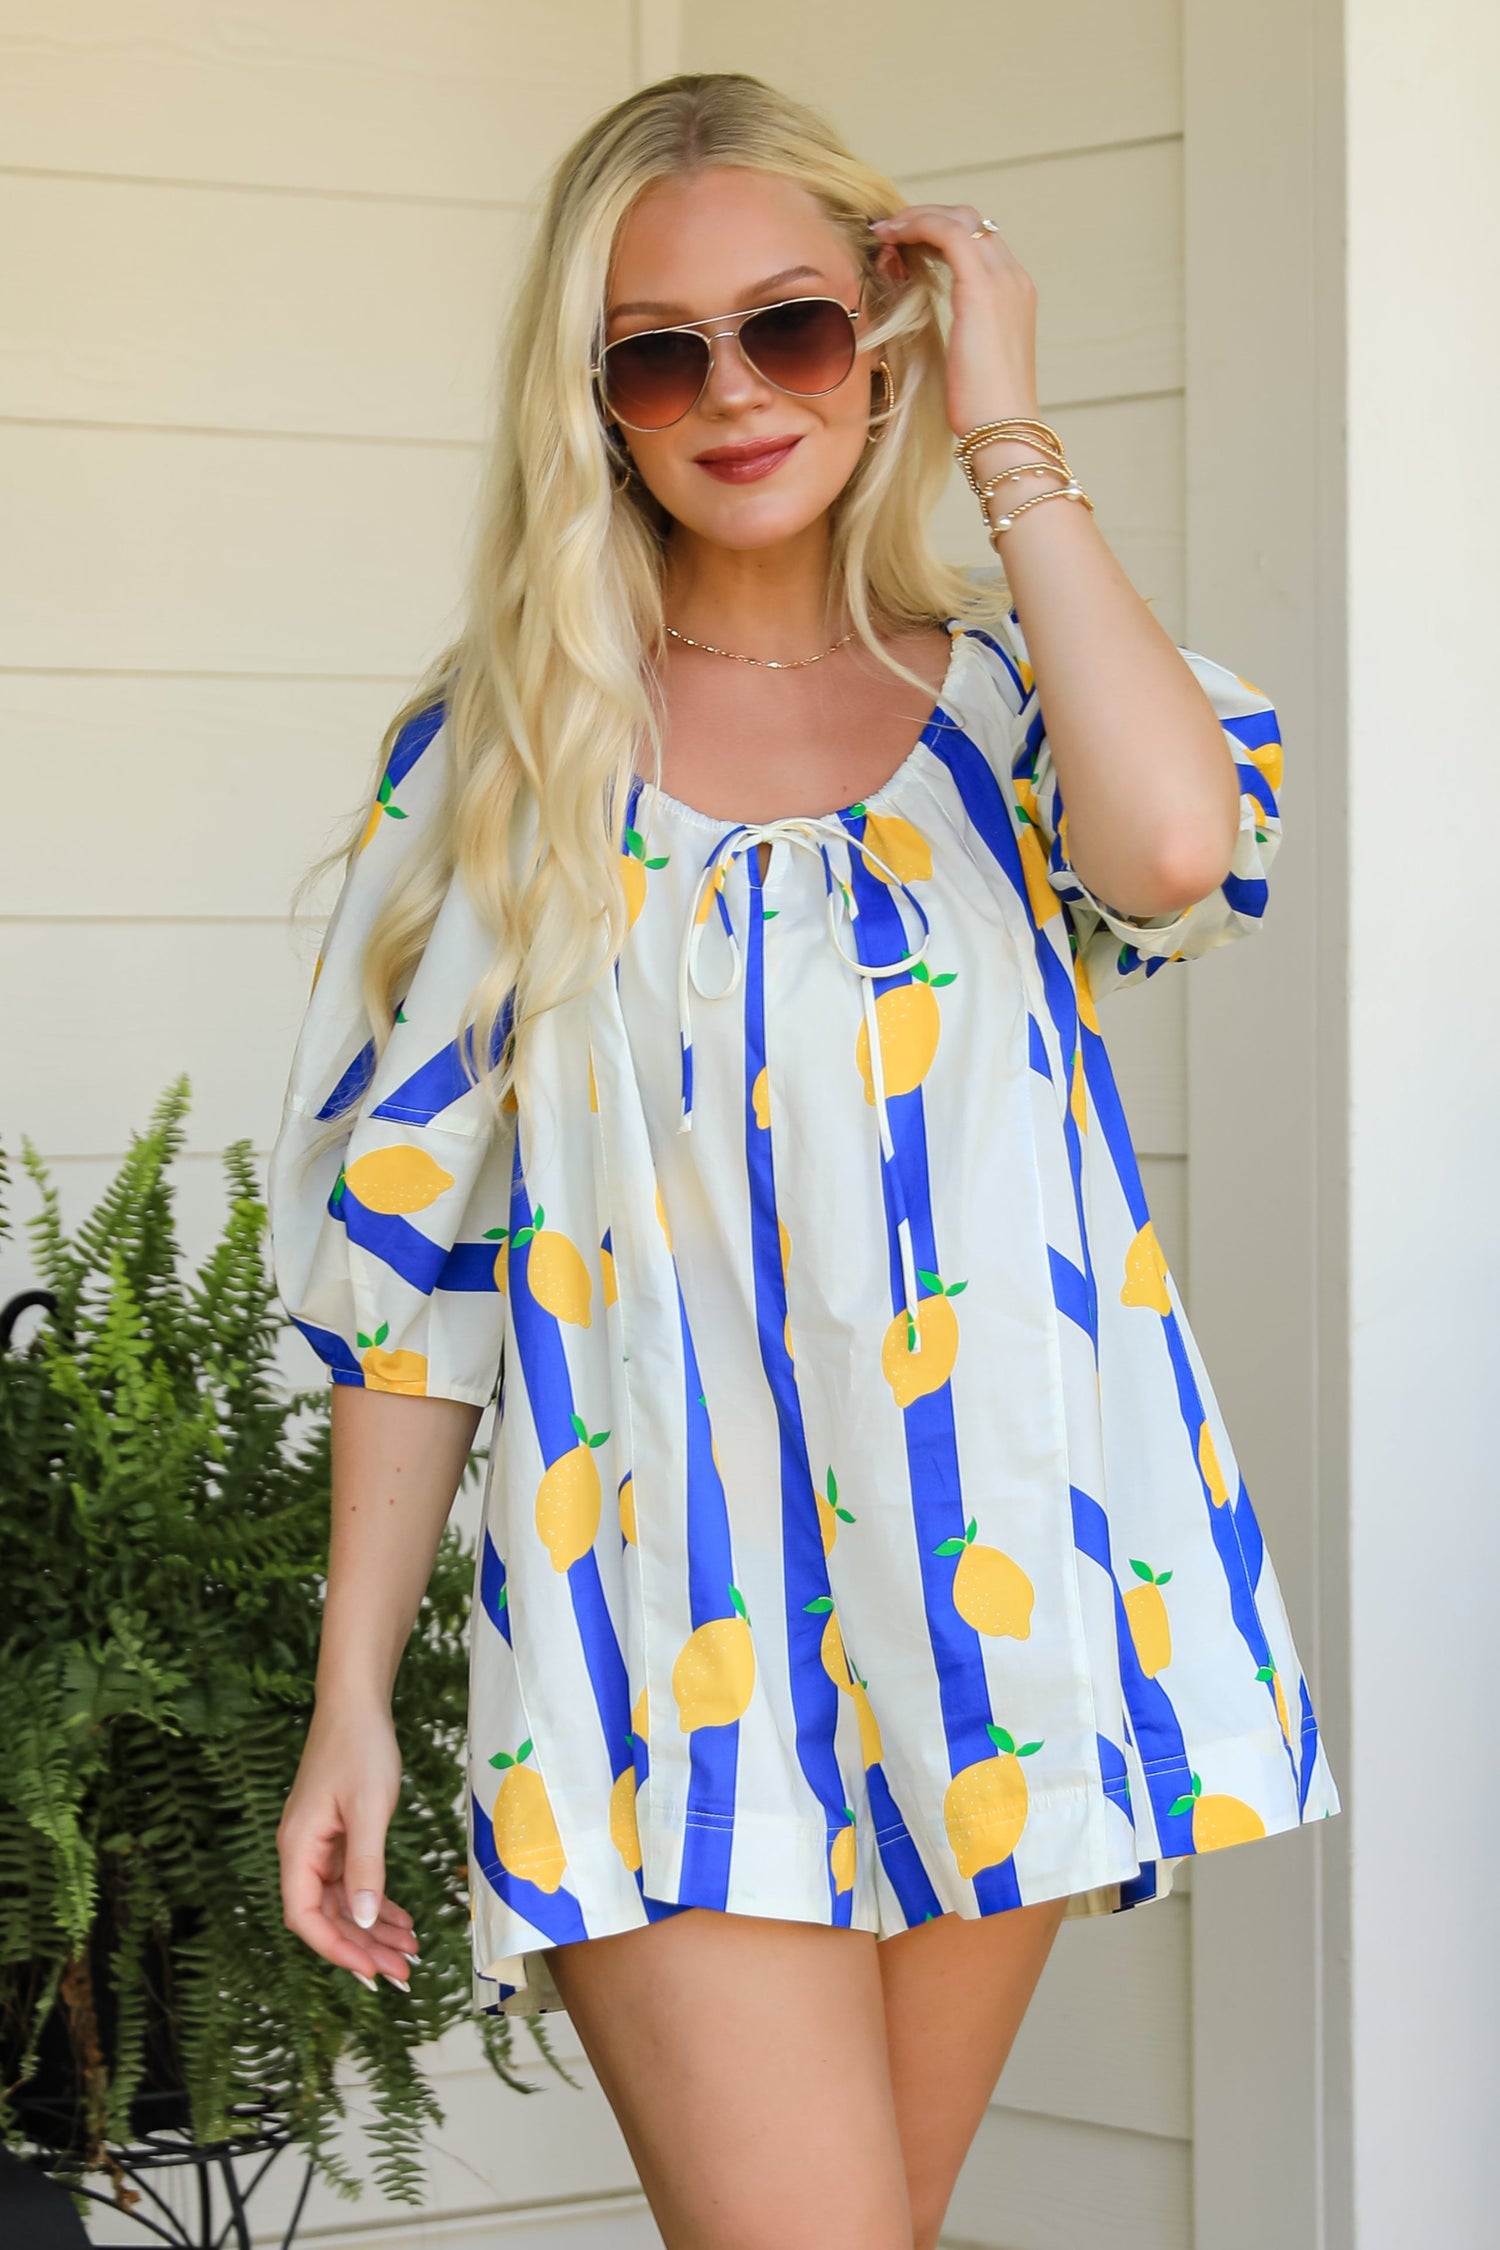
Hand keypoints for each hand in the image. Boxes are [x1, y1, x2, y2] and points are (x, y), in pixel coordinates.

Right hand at [277, 1696, 417, 1990]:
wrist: (357, 1704)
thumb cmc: (359, 1748)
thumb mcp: (368, 1809)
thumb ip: (366, 1867)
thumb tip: (363, 1923)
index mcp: (298, 1848)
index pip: (305, 1917)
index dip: (337, 1949)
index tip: (371, 1971)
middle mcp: (302, 1852)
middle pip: (327, 1917)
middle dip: (362, 1948)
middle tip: (402, 1973)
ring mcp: (320, 1845)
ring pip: (344, 1903)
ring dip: (373, 1930)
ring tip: (409, 1953)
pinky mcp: (338, 1836)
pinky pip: (354, 1882)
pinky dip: (376, 1902)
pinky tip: (401, 1920)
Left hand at [870, 205, 1039, 439]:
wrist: (1003, 428)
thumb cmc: (981, 408)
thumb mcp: (971, 358)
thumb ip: (960, 328)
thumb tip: (926, 321)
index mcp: (1014, 293)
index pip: (978, 240)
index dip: (937, 231)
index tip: (902, 242)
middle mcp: (1013, 277)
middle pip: (970, 219)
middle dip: (926, 216)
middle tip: (888, 231)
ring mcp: (1002, 279)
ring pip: (958, 218)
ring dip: (916, 217)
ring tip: (884, 232)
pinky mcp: (981, 288)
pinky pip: (947, 233)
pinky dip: (917, 227)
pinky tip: (890, 239)